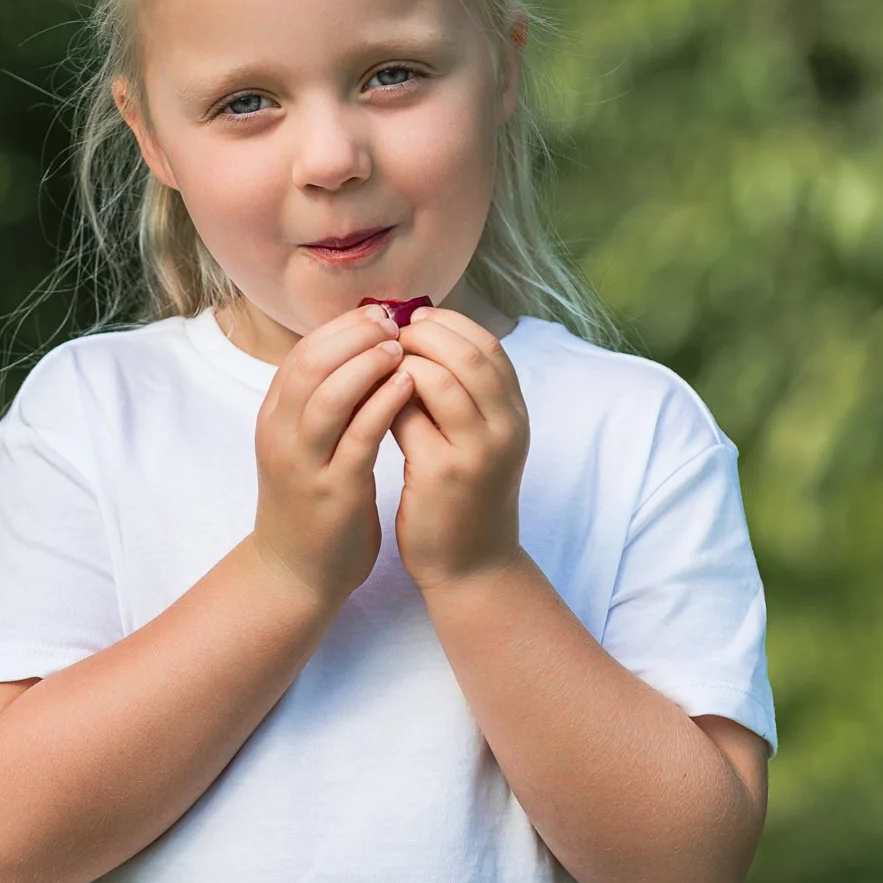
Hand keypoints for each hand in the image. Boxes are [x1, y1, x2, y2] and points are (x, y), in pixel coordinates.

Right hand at [250, 303, 414, 606]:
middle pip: (310, 364)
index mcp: (275, 417)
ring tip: (401, 346)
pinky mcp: (332, 491)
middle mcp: (281, 434)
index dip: (342, 327)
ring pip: (329, 395)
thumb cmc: (311, 500)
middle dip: (354, 335)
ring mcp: (304, 463)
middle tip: (394, 320)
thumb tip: (362, 347)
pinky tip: (407, 385)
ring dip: (367, 363)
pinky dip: (383, 403)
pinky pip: (358, 437)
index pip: (302, 353)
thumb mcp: (306, 443)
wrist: (295, 571)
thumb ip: (325, 400)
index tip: (380, 314)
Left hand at [389, 306, 529, 590]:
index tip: (412, 318)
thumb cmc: (464, 496)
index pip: (489, 345)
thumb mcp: (476, 439)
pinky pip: (410, 417)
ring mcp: (478, 452)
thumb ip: (458, 395)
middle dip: (424, 333)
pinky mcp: (443, 474)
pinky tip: (367, 399)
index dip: (450, 323)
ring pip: (442, 379)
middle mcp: (506, 428)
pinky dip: (386, 398)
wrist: (471, 565)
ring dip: (402, 362)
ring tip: (375, 364)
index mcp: (515, 414)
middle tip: (387, 334)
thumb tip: (411, 340)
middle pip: (470, 354)